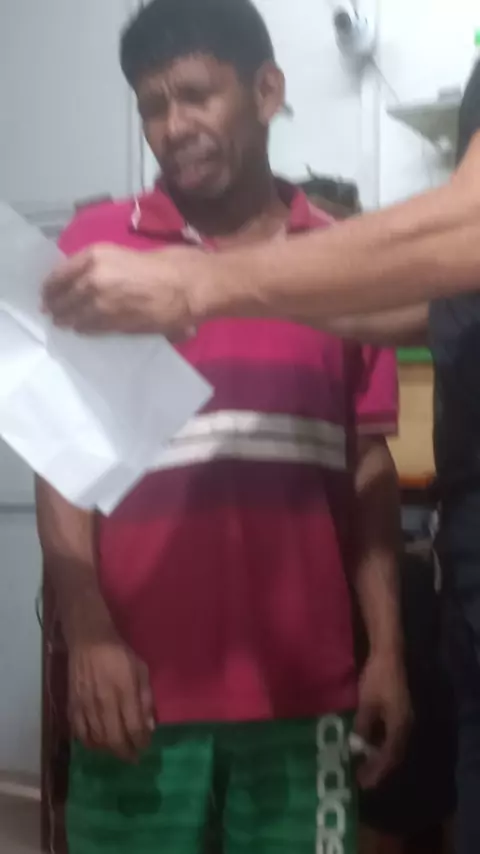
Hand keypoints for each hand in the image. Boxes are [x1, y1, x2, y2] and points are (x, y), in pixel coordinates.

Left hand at [42, 244, 199, 336]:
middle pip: (62, 298)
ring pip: (74, 316)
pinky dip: (85, 329)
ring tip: (64, 324)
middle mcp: (92, 277)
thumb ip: (100, 267)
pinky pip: (91, 328)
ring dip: (68, 321)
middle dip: (56, 307)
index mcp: (94, 255)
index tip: (46, 294)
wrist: (187, 284)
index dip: (50, 288)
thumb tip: (81, 282)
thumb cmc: (165, 264)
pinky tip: (82, 329)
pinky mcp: (113, 322)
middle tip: (53, 314)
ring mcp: (101, 302)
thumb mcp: (123, 255)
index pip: (58, 275)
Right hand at [68, 626, 154, 761]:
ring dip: (109, 750)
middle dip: (126, 752)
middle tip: (133, 758)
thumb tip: (149, 726)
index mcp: (124, 691)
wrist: (88, 640)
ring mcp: (86, 705)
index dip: (141, 742)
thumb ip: (146, 698)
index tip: (145, 746)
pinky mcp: (72, 705)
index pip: (134, 727)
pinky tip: (97, 744)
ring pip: (97, 739)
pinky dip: (89, 743)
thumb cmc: (119, 653)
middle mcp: (105, 702)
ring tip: (118, 750)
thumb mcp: (141, 669)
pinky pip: (79, 732)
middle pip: (114, 738)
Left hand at [354, 653, 411, 788]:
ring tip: (363, 766)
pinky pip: (391, 735)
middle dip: (378, 768)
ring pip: (393, 745)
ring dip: (379, 757)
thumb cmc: (377, 678)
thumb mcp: (367, 703)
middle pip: (394, 754)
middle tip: (362, 779)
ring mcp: (404, 718)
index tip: (364, 783)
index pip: (389, 756)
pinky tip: (368, 745)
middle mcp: (405, 725)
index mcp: (400, 725)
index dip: (376, 771)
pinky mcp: (399, 711)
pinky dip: (380, 744)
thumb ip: (363, 726)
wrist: (389, 655)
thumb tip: (356, 748)